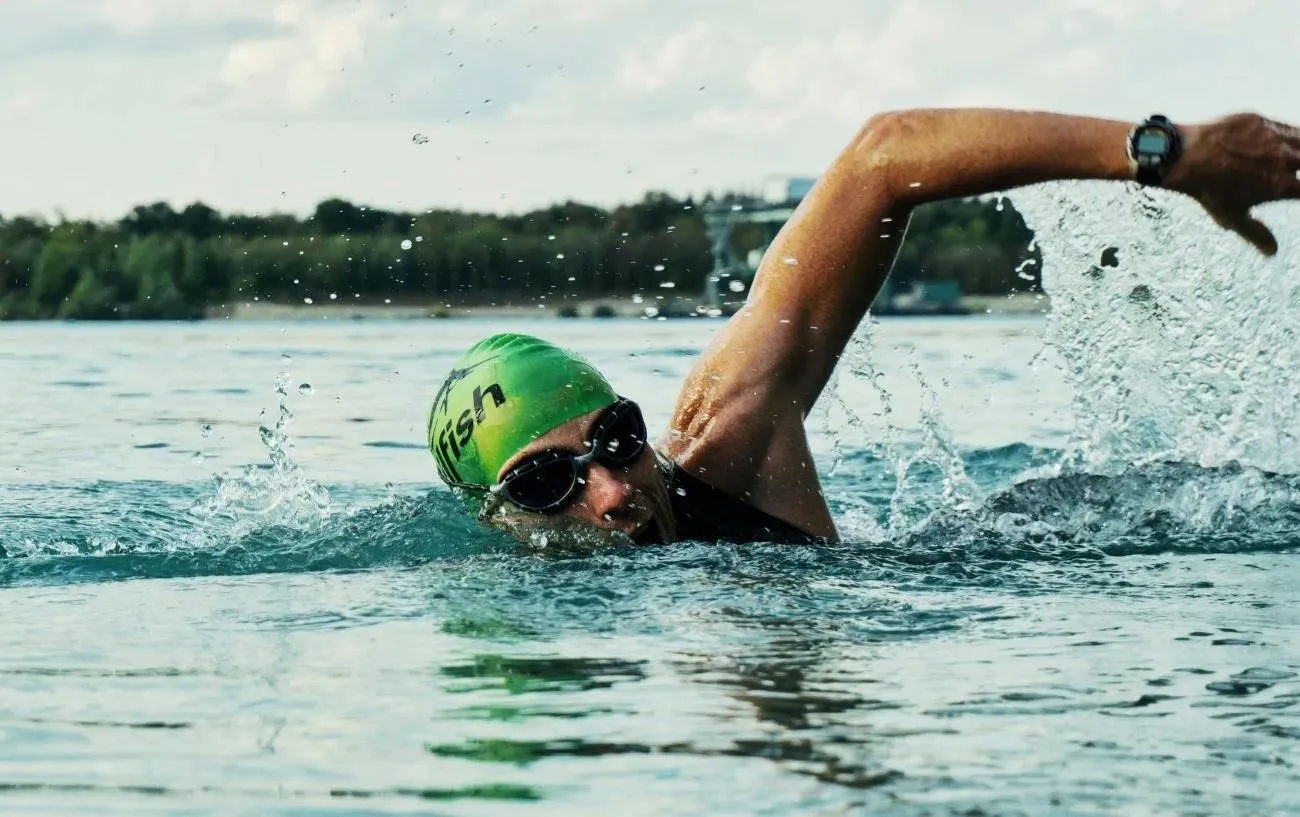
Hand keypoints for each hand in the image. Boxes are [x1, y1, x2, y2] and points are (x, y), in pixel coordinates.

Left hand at [1168, 113, 1299, 255]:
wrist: (1185, 157)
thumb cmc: (1208, 190)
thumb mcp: (1232, 217)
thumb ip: (1256, 233)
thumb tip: (1273, 251)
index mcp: (1281, 186)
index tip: (1297, 192)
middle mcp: (1285, 159)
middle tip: (1295, 172)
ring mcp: (1275, 137)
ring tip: (1295, 156)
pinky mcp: (1261, 121)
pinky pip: (1285, 125)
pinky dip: (1291, 133)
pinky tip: (1287, 139)